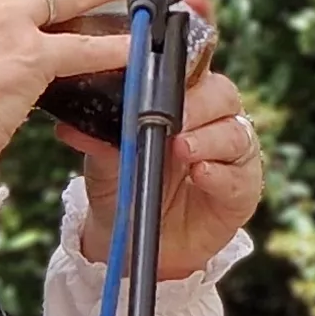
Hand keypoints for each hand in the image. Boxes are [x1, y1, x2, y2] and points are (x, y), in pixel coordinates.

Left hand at [63, 66, 268, 281]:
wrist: (131, 246)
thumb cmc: (123, 192)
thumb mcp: (104, 164)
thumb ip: (98, 142)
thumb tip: (72, 127)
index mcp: (181, 103)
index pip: (192, 71)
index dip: (183, 70)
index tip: (162, 76)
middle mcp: (212, 123)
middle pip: (222, 94)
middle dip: (197, 104)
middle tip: (172, 118)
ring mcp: (231, 155)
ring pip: (236, 131)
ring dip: (209, 138)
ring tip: (182, 148)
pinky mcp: (242, 190)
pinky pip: (242, 175)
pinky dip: (221, 174)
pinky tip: (201, 174)